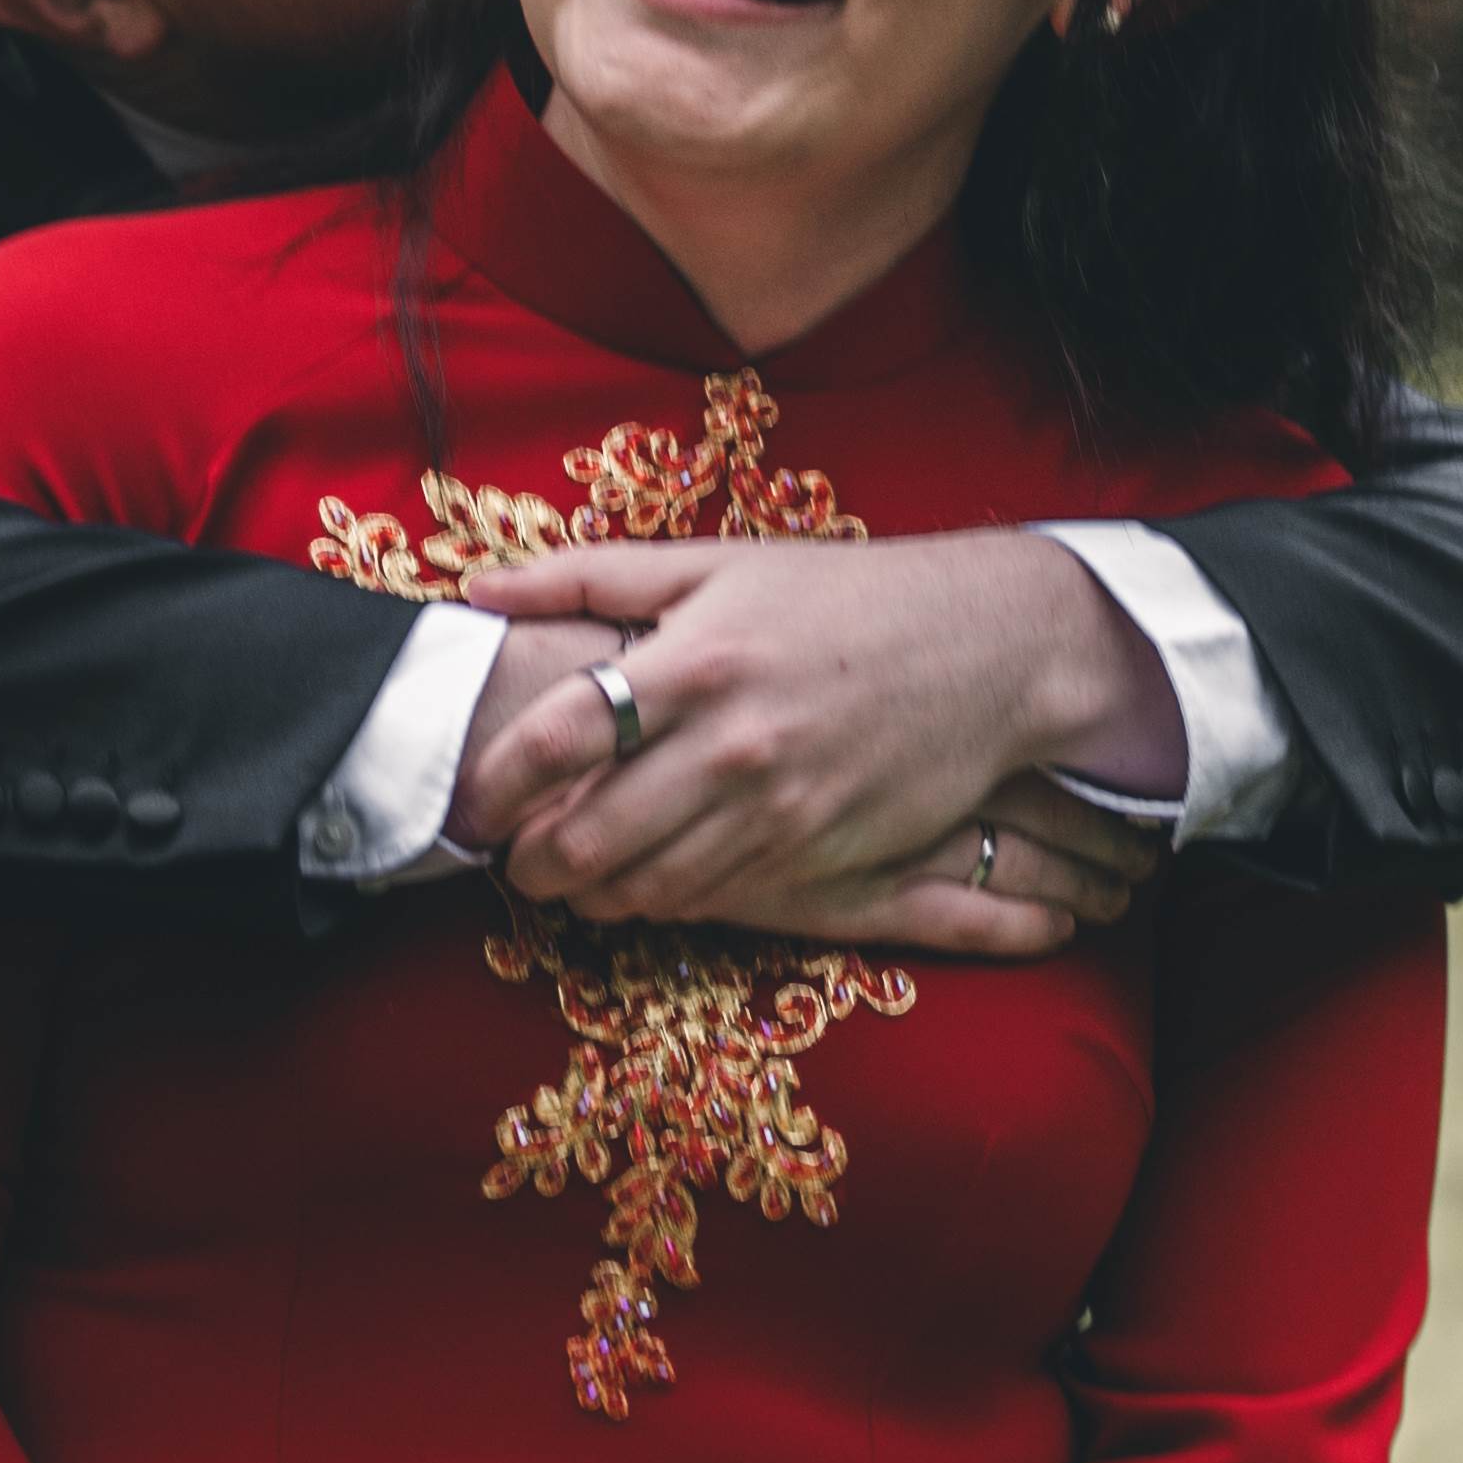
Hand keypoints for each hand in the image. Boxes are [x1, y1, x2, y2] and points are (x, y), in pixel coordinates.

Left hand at [451, 528, 1181, 946]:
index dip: (496, 779)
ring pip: (645, 886)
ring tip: (570, 872)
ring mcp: (777, 811)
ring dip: (590, 892)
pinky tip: (647, 876)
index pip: (560, 735)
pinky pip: (712, 900)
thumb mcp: (721, 562)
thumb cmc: (846, 597)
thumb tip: (482, 587)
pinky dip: (663, 899)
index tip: (472, 799)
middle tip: (511, 856)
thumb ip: (592, 576)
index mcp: (696, 660)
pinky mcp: (816, 856)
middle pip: (588, 837)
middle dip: (530, 862)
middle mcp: (731, 744)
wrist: (990, 650)